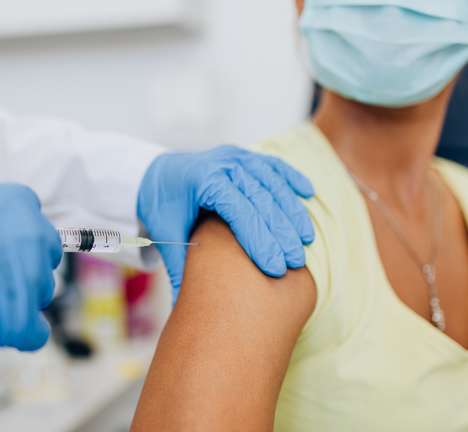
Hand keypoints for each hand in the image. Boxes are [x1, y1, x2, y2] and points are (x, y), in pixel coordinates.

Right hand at [0, 184, 61, 367]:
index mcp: (18, 203)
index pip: (31, 215)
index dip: (13, 234)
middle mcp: (36, 238)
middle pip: (45, 254)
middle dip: (25, 265)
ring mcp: (34, 280)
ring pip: (41, 291)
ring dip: (19, 297)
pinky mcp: (25, 321)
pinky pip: (37, 331)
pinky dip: (22, 333)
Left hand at [138, 145, 314, 301]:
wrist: (158, 174)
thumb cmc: (164, 207)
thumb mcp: (167, 234)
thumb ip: (179, 268)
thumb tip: (182, 310)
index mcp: (202, 180)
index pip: (237, 210)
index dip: (259, 239)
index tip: (275, 267)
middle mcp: (222, 164)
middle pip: (260, 197)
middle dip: (281, 231)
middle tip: (296, 262)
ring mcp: (236, 157)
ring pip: (272, 181)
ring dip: (292, 210)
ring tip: (306, 240)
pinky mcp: (246, 156)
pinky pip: (274, 166)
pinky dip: (292, 178)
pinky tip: (308, 194)